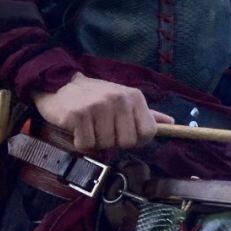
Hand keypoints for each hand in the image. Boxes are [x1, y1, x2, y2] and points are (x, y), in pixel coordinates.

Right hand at [32, 72, 174, 150]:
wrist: (59, 85)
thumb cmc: (95, 96)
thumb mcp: (124, 100)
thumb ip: (148, 114)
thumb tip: (172, 123)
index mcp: (134, 97)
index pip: (148, 132)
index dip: (137, 140)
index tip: (124, 134)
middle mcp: (118, 99)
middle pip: (126, 142)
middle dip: (113, 141)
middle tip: (102, 128)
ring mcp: (98, 106)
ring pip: (105, 145)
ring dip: (95, 141)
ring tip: (89, 125)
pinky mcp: (77, 115)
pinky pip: (85, 144)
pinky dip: (80, 142)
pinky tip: (77, 128)